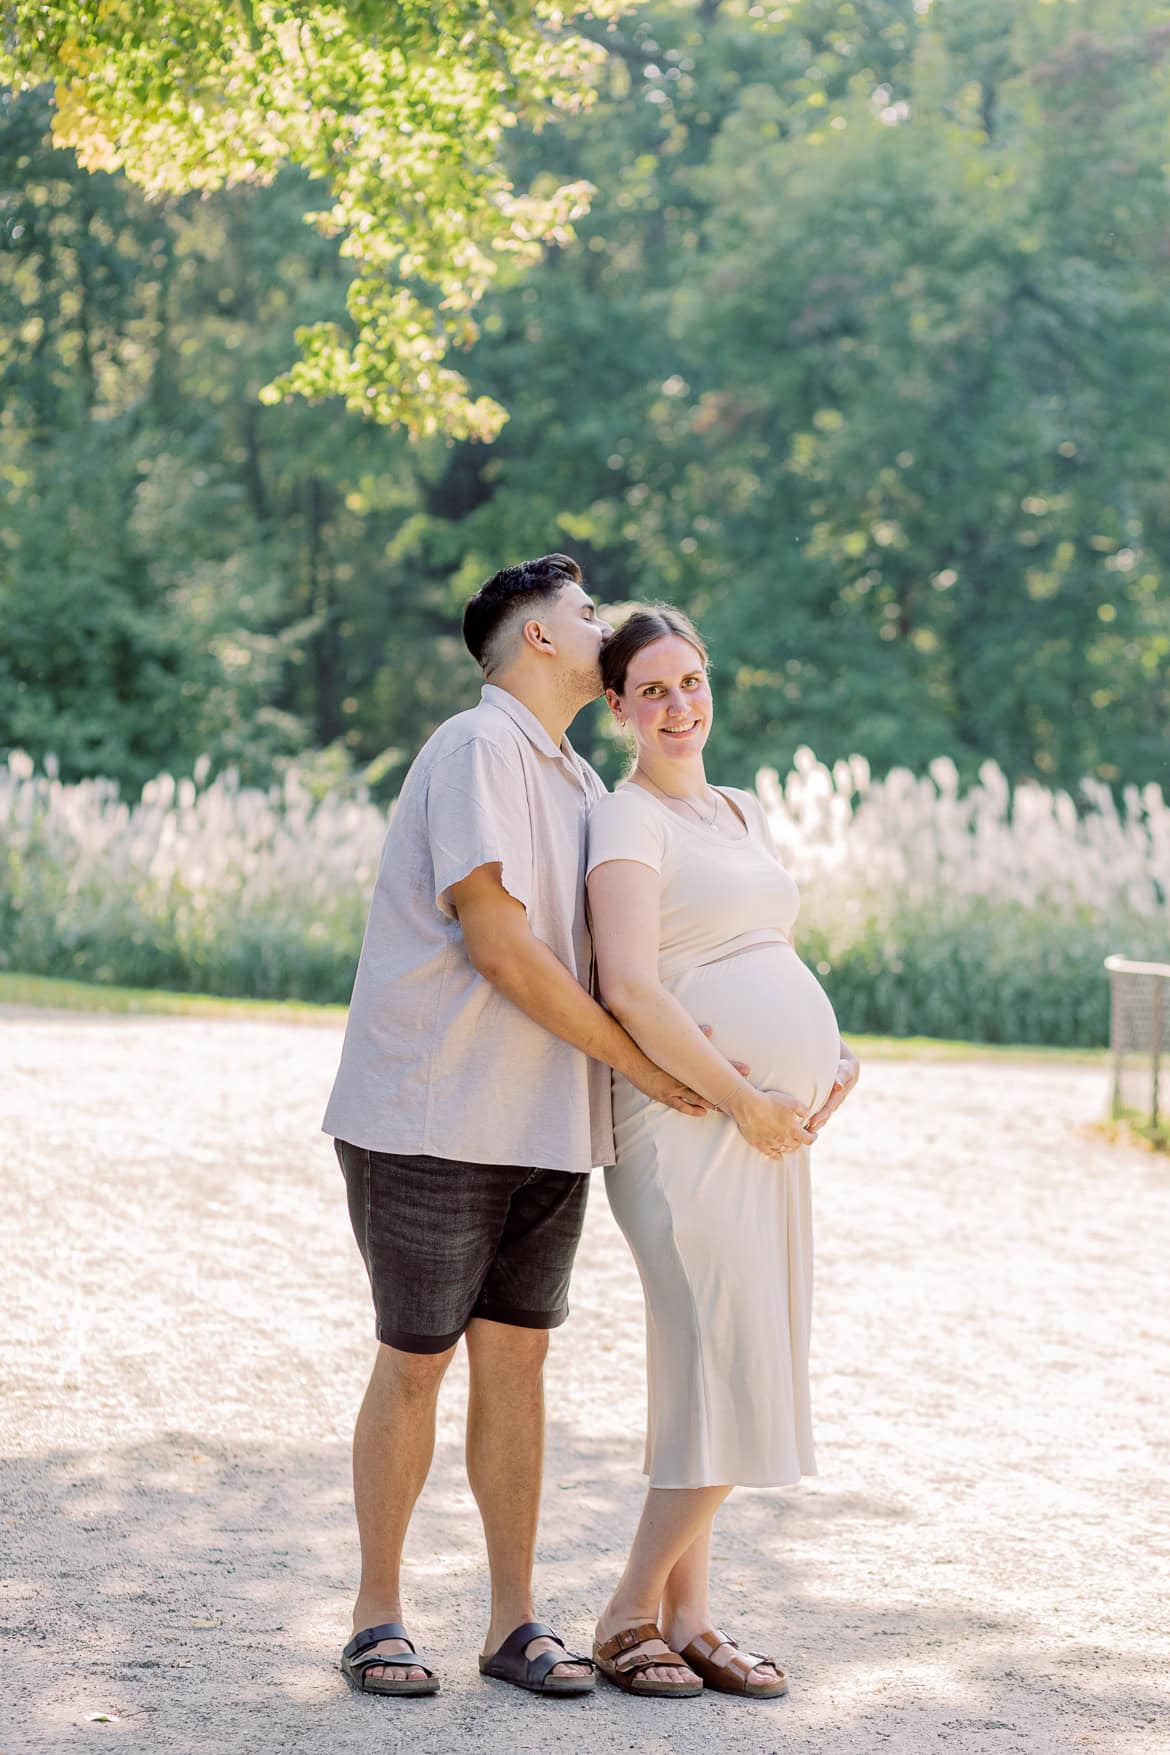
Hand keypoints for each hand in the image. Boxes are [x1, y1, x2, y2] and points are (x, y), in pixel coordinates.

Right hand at [624, 1027, 750, 1119]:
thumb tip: (710, 1029)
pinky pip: (681, 1106)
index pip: (715, 1066)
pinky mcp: (664, 1095)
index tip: (745, 1070)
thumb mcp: (673, 1039)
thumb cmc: (652, 1045)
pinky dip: (693, 1109)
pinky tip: (703, 1112)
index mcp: (687, 1062)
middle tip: (743, 1090)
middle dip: (727, 1088)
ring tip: (727, 1106)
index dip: (731, 1069)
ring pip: (699, 1098)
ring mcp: (674, 1087)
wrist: (630, 1054)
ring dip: (713, 1101)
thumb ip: (694, 1034)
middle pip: (710, 1084)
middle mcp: (683, 1076)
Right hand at [722, 1085, 813, 1157]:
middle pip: (796, 1146)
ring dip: (789, 1147)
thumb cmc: (770, 1102)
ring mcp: (771, 1143)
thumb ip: (803, 1109)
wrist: (749, 1106)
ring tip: (789, 1142)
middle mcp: (783, 1139)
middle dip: (800, 1141)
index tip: (814, 1134)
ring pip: (784, 1150)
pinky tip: (778, 1154)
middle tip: (800, 1136)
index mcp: (793, 1130)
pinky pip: (771, 1154)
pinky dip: (776, 1155)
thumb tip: (808, 1115)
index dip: (813, 1137)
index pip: (808, 1140)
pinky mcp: (760, 1144)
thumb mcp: (792, 1101)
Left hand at [806, 1047, 859, 1134]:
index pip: (828, 1108)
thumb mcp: (845, 1071)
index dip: (820, 1116)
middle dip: (815, 1125)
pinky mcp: (827, 1103)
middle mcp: (834, 1103)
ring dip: (814, 1125)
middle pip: (824, 1117)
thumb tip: (839, 1086)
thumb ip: (840, 1077)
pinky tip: (804, 1124)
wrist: (849, 1071)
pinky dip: (814, 1119)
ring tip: (803, 1133)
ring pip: (822, 1117)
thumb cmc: (845, 1069)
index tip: (812, 1123)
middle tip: (805, 1133)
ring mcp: (831, 1104)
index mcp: (838, 1097)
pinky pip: (820, 1112)